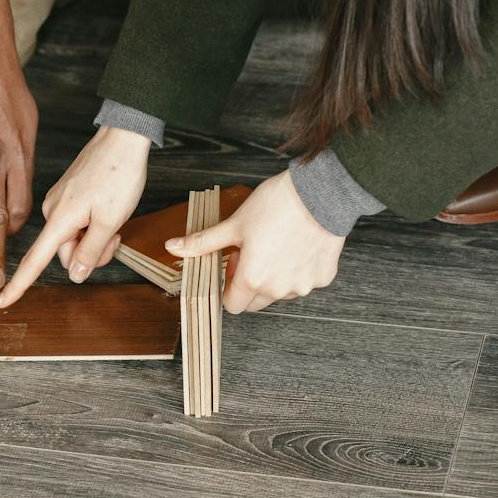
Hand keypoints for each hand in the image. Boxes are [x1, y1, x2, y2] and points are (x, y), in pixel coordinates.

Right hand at [0, 125, 150, 307]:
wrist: (123, 138)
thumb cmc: (118, 173)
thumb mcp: (110, 220)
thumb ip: (91, 251)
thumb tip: (75, 274)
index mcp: (59, 218)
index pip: (34, 260)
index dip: (18, 285)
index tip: (1, 302)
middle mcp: (53, 210)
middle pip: (64, 252)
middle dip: (90, 253)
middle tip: (114, 237)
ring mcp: (60, 201)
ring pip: (73, 238)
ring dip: (94, 238)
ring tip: (114, 221)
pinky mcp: (68, 194)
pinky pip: (76, 221)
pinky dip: (92, 224)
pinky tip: (107, 210)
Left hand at [168, 170, 344, 312]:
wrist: (321, 192)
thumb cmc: (277, 205)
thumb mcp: (234, 224)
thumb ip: (203, 242)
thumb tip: (172, 247)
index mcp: (253, 280)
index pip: (232, 305)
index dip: (228, 285)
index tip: (233, 263)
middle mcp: (280, 289)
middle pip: (256, 301)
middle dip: (249, 283)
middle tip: (253, 251)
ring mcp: (305, 285)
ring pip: (281, 292)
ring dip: (275, 277)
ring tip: (276, 244)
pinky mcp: (324, 277)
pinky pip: (305, 281)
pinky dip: (299, 269)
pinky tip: (298, 245)